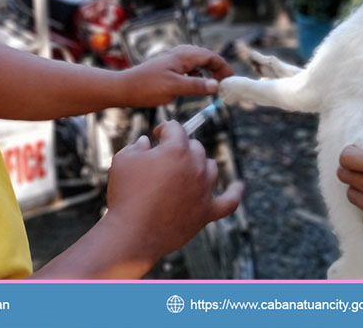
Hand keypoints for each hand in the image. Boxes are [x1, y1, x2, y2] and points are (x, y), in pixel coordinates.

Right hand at [106, 121, 242, 261]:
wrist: (132, 233)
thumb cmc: (125, 193)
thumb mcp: (123, 159)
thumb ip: (137, 144)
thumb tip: (147, 142)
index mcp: (176, 150)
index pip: (175, 128)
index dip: (164, 129)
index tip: (156, 135)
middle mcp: (195, 167)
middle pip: (194, 147)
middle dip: (180, 147)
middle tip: (165, 157)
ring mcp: (204, 190)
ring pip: (210, 167)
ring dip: (199, 164)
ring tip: (186, 169)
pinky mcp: (207, 212)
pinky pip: (229, 200)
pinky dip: (235, 191)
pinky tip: (239, 185)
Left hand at [119, 45, 231, 107]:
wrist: (124, 88)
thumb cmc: (147, 87)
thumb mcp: (175, 88)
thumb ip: (197, 86)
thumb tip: (216, 85)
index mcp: (183, 55)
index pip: (211, 56)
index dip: (223, 67)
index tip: (231, 80)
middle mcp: (179, 54)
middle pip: (205, 56)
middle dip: (218, 68)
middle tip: (226, 83)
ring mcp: (172, 59)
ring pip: (197, 61)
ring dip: (208, 71)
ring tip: (215, 85)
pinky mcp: (167, 67)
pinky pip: (188, 67)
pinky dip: (197, 74)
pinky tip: (197, 84)